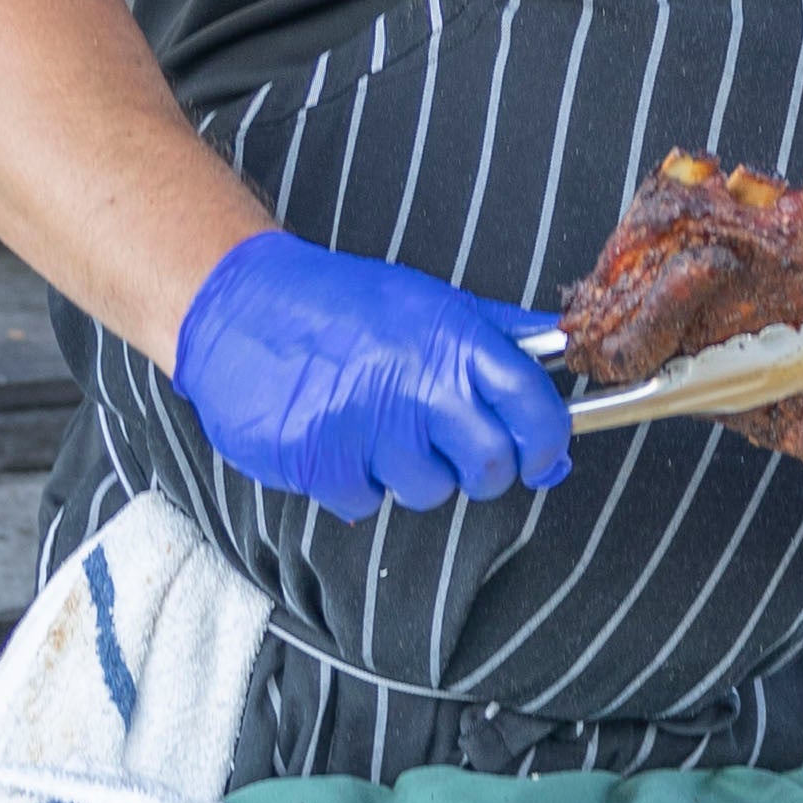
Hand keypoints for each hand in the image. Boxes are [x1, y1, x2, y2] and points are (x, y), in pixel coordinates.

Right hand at [167, 231, 571, 518]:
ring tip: (375, 426)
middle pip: (490, 467)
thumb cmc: (338, 304)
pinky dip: (354, 481)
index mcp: (452, 338)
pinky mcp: (320, 459)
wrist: (238, 305)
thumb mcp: (428, 301)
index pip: (533, 408)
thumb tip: (564, 355)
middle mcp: (416, 382)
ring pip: (429, 491)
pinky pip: (366, 501)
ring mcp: (367, 424)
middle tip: (448, 444)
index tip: (540, 454)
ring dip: (410, 472)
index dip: (546, 443)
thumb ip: (498, 334)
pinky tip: (336, 437)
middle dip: (480, 468)